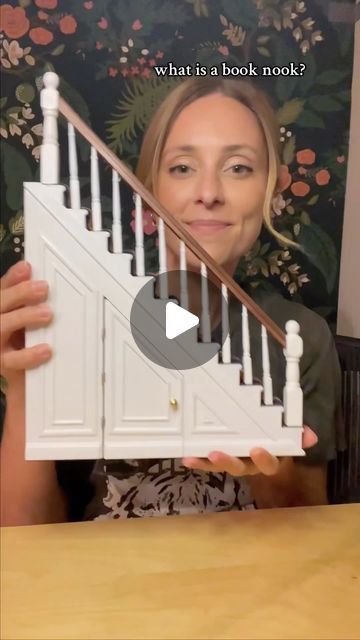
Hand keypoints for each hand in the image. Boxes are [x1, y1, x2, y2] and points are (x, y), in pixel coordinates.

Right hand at [0, 260, 52, 390]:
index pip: (2, 290)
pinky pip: (11, 360)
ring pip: (1, 327)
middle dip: (19, 293)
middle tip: (42, 288)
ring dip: (22, 317)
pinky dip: (28, 355)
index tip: (27, 268)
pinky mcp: (2, 364)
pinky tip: (45, 350)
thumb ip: (25, 299)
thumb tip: (31, 272)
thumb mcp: (21, 317)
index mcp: (0, 310)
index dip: (12, 278)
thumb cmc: (18, 342)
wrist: (19, 381)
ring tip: (46, 314)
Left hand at [182, 425, 317, 475]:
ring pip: (220, 466)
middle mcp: (249, 464)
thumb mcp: (286, 429)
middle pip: (239, 468)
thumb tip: (310, 436)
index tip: (258, 449)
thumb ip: (296, 431)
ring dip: (208, 463)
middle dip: (228, 462)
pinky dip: (197, 460)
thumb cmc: (273, 432)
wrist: (260, 435)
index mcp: (267, 458)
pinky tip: (186, 457)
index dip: (264, 459)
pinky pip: (207, 462)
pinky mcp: (217, 458)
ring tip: (196, 457)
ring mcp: (232, 462)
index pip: (269, 464)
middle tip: (216, 454)